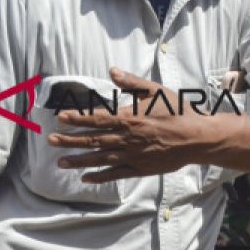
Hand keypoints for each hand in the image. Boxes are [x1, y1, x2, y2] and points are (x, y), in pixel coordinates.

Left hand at [49, 68, 207, 181]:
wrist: (199, 137)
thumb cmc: (178, 110)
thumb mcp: (156, 91)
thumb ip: (132, 82)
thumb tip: (112, 70)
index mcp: (129, 118)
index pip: (97, 118)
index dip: (77, 118)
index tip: (59, 118)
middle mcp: (127, 138)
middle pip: (93, 140)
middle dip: (70, 140)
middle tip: (50, 141)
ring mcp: (133, 155)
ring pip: (100, 159)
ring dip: (79, 161)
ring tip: (60, 162)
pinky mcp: (140, 168)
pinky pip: (116, 174)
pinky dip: (100, 176)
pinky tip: (85, 178)